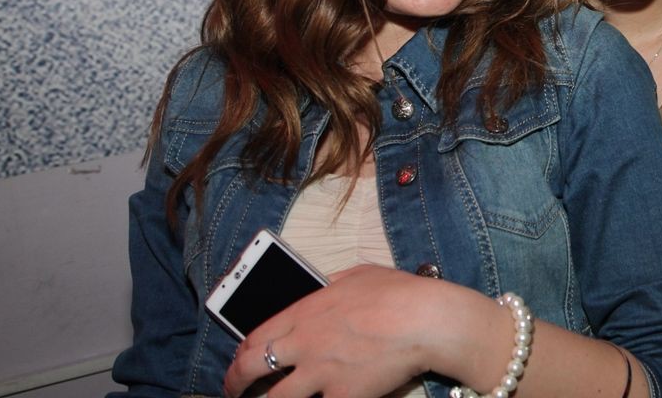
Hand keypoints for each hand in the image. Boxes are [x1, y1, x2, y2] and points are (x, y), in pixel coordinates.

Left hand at [223, 265, 497, 397]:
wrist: (426, 321)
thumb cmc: (399, 293)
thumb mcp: (358, 275)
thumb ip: (330, 285)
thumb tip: (319, 289)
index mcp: (306, 311)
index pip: (255, 336)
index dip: (241, 353)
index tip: (241, 360)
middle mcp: (305, 343)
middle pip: (251, 368)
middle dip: (235, 383)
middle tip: (235, 390)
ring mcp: (321, 373)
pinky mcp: (342, 396)